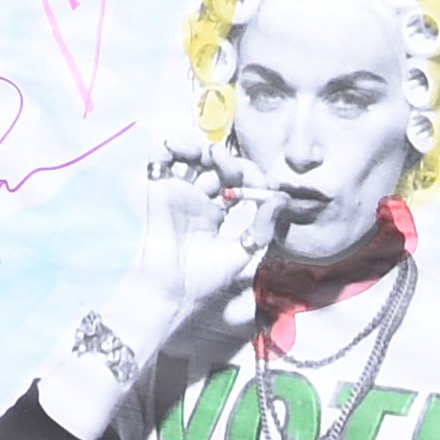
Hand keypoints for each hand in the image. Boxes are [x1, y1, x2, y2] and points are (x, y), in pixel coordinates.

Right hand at [114, 129, 280, 353]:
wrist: (173, 291)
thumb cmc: (205, 279)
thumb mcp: (244, 253)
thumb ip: (263, 226)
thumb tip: (281, 199)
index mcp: (215, 214)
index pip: (236, 183)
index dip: (251, 178)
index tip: (264, 187)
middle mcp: (196, 200)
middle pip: (215, 166)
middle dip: (228, 161)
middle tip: (233, 169)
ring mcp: (177, 194)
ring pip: (191, 158)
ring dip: (203, 149)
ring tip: (212, 154)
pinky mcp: (158, 190)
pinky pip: (162, 160)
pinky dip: (172, 148)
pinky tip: (184, 151)